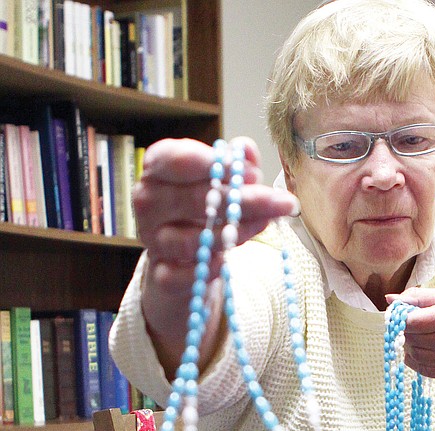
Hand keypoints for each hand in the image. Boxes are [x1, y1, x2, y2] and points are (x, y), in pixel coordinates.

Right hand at [134, 137, 297, 292]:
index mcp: (158, 170)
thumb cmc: (205, 208)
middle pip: (195, 199)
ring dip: (235, 232)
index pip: (173, 159)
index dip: (213, 163)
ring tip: (266, 224)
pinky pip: (187, 273)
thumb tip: (246, 149)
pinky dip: (211, 267)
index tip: (252, 171)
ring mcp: (153, 239)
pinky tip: (229, 259)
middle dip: (246, 200)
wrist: (184, 256)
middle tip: (283, 202)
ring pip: (193, 239)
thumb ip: (236, 165)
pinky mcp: (162, 274)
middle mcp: (149, 202)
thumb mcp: (223, 181)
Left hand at [386, 287, 434, 379]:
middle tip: (411, 322)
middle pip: (411, 338)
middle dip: (405, 330)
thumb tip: (390, 300)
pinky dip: (415, 358)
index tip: (401, 313)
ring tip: (420, 333)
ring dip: (409, 344)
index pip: (413, 322)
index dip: (401, 317)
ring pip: (414, 354)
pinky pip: (422, 369)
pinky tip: (422, 347)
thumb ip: (421, 297)